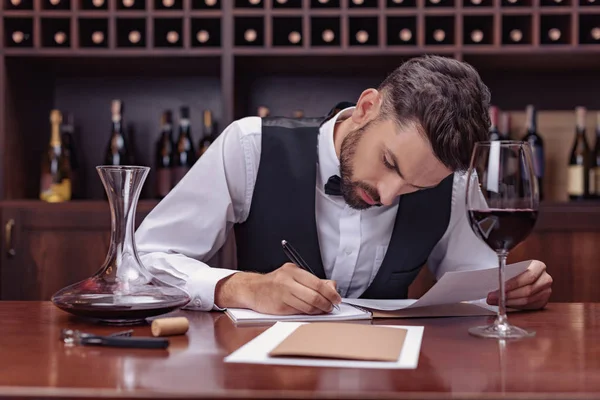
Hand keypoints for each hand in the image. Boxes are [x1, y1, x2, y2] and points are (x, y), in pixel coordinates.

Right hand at [215, 263, 341, 314]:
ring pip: (308, 306)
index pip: (317, 283)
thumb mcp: (293, 275)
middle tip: (332, 306)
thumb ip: (313, 280)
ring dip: (319, 310)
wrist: (252, 289)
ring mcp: (283, 294)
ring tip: (323, 310)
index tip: (336, 298)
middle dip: (327, 303)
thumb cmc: (275, 283)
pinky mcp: (280, 307)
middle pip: (314, 295)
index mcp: (293, 271)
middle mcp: (287, 281)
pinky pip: (300, 312)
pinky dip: (309, 313)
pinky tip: (312, 312)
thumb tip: (332, 286)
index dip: (330, 293)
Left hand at [487, 260, 552, 309]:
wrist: (525, 274)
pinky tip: (506, 304)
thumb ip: (505, 274)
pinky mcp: (543, 301)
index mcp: (539, 266)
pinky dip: (515, 306)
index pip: (528, 276)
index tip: (501, 288)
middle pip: (528, 290)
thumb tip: (493, 287)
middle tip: (494, 297)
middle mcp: (545, 279)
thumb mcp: (513, 267)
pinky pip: (528, 306)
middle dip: (509, 295)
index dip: (514, 283)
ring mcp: (546, 291)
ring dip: (510, 302)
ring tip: (497, 301)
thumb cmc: (517, 271)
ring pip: (528, 300)